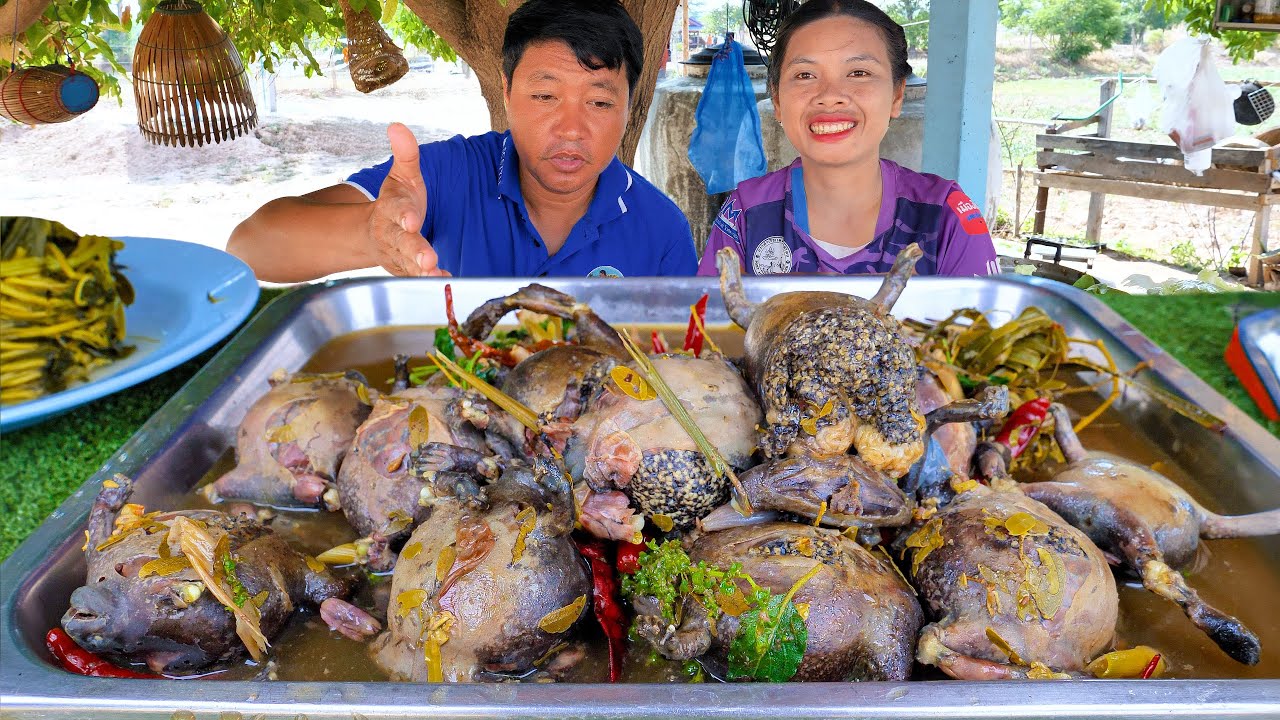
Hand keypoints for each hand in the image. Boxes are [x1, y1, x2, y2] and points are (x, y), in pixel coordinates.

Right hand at [368, 123, 448, 276]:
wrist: (375, 232)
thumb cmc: (397, 201)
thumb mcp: (402, 176)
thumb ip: (405, 154)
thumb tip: (397, 126)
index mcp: (392, 207)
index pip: (396, 210)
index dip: (403, 215)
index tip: (412, 220)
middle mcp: (392, 232)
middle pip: (402, 241)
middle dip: (415, 249)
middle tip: (427, 258)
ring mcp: (398, 252)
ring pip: (409, 262)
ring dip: (422, 269)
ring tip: (434, 273)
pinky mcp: (406, 268)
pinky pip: (417, 275)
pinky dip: (430, 278)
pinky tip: (443, 279)